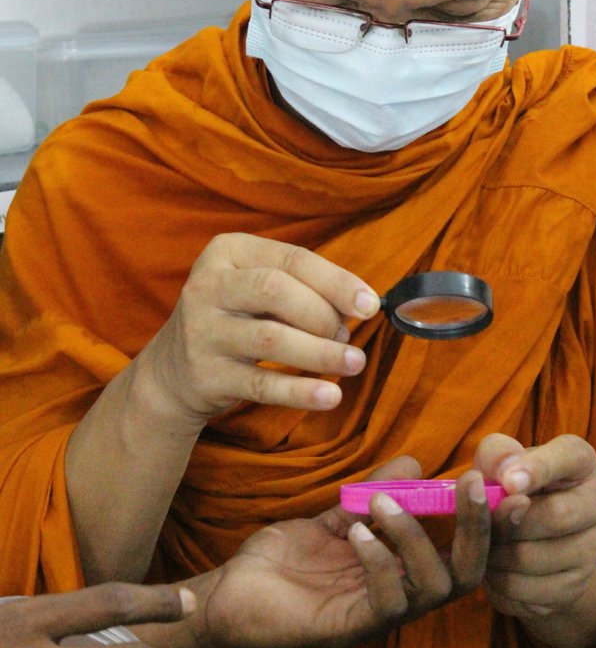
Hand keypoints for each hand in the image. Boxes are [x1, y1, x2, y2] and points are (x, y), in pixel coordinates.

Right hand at [138, 232, 380, 424]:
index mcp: (227, 251)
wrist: (172, 371)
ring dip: (320, 353)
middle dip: (323, 314)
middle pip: (276, 290)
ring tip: (353, 363)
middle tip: (348, 336)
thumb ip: (303, 288)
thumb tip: (359, 307)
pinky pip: (261, 384)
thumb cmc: (236, 318)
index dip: (336, 282)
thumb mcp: (257, 287)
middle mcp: (208, 285)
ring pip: (271, 339)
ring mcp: (202, 331)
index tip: (370, 305)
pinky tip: (330, 396)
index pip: (292, 259)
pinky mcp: (205, 375)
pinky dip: (300, 391)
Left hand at [182, 458, 490, 647]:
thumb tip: (415, 463)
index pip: (464, 552)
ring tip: (383, 503)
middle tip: (467, 485)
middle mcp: (399, 598)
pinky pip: (386, 603)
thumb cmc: (281, 562)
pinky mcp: (347, 630)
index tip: (489, 478)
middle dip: (475, 528)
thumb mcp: (334, 517)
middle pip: (466, 574)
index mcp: (402, 573)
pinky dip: (381, 562)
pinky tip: (357, 533)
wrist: (226, 596)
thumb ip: (374, 493)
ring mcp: (376, 618)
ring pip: (433, 587)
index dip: (487, 521)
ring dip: (415, 537)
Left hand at [474, 433, 595, 647]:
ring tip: (483, 547)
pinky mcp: (578, 586)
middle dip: (505, 523)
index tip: (508, 484)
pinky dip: (501, 583)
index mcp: (581, 460)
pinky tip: (494, 570)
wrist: (531, 535)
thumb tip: (506, 476)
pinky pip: (530, 592)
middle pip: (553, 517)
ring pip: (536, 559)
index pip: (569, 457)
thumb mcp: (500, 461)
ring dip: (497, 556)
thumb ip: (497, 455)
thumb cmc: (512, 485)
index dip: (537, 471)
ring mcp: (593, 548)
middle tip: (480, 524)